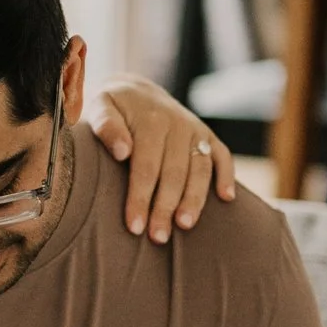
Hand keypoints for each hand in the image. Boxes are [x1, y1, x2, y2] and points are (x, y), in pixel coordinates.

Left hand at [85, 76, 235, 243]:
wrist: (134, 90)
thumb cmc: (112, 108)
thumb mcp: (100, 106)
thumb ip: (106, 126)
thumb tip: (123, 152)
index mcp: (150, 120)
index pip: (146, 166)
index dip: (141, 198)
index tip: (135, 226)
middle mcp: (177, 124)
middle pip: (174, 173)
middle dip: (166, 207)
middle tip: (158, 237)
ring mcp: (195, 130)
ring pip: (200, 169)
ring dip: (194, 199)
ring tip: (184, 226)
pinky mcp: (207, 135)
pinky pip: (222, 156)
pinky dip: (227, 175)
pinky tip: (227, 199)